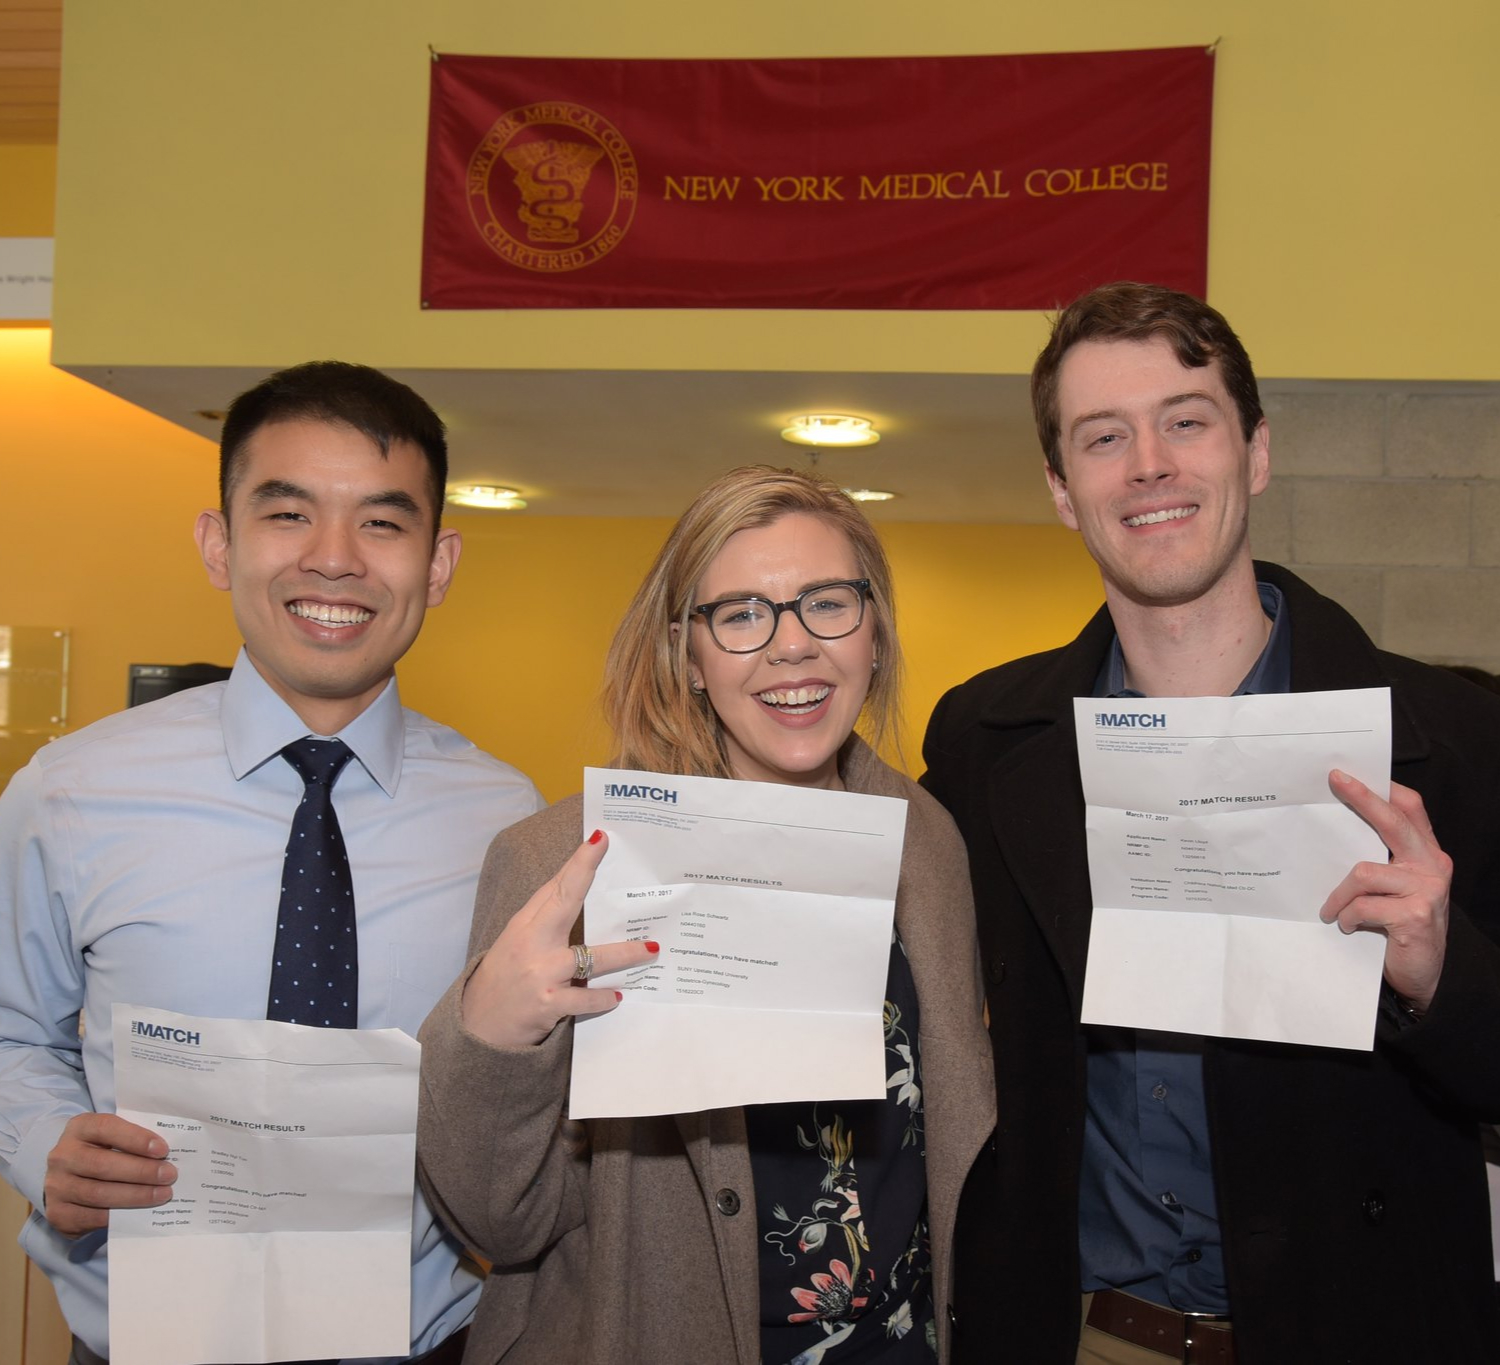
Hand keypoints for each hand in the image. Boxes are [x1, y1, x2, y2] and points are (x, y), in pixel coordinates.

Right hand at [43, 1112, 175, 1235]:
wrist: (67, 1175)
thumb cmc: (102, 1150)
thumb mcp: (113, 1136)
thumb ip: (134, 1139)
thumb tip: (169, 1154)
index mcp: (80, 1128)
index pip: (107, 1128)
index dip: (136, 1139)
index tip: (163, 1150)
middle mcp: (62, 1156)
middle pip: (103, 1165)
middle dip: (141, 1171)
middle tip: (169, 1175)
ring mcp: (56, 1186)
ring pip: (99, 1193)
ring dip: (135, 1196)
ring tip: (162, 1194)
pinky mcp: (58, 1213)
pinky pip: (90, 1217)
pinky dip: (118, 1215)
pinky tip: (139, 1212)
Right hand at [462, 831, 660, 1048]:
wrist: (477, 1027)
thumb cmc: (503, 979)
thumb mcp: (516, 943)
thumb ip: (545, 921)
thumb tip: (579, 895)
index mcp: (524, 926)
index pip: (553, 888)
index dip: (577, 863)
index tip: (597, 839)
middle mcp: (531, 944)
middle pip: (563, 903)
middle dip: (585, 873)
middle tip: (606, 850)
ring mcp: (541, 974)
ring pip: (591, 958)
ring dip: (625, 954)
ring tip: (651, 949)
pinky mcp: (548, 1004)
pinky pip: (585, 999)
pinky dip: (603, 998)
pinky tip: (617, 997)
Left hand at [1320, 772, 1451, 1013]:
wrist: (1423, 975)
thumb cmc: (1400, 927)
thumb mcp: (1396, 889)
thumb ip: (1382, 861)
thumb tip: (1337, 828)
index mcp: (1428, 854)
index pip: (1410, 809)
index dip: (1381, 790)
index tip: (1347, 775)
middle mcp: (1433, 866)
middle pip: (1393, 822)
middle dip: (1362, 798)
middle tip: (1335, 781)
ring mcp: (1427, 890)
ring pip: (1363, 872)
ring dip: (1339, 894)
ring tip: (1333, 910)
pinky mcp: (1414, 916)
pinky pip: (1363, 906)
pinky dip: (1347, 916)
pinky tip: (1347, 926)